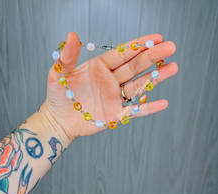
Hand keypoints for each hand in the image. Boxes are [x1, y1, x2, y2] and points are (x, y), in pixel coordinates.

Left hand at [40, 32, 177, 141]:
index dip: (138, 46)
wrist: (58, 121)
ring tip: (172, 67)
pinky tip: (163, 103)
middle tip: (170, 47)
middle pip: (134, 67)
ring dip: (155, 77)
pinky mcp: (115, 114)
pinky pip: (134, 110)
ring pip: (138, 85)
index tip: (156, 38)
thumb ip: (67, 57)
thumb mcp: (57, 75)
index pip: (122, 54)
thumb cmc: (58, 97)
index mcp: (99, 68)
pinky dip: (148, 107)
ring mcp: (114, 97)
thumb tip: (72, 35)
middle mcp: (110, 80)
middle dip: (152, 57)